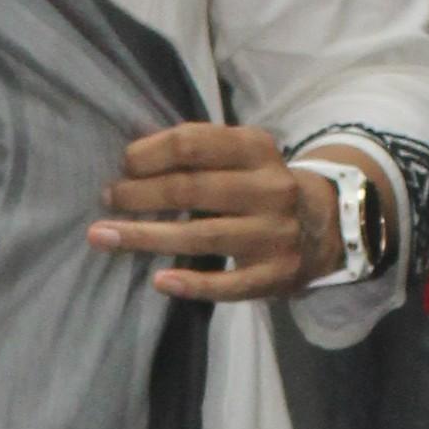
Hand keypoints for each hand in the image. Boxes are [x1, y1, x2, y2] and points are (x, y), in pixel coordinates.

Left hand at [90, 121, 355, 303]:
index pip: (193, 143)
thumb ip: (200, 151)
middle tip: (108, 199)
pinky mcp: (274, 275)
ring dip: (145, 236)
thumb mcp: (244, 154)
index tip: (124, 164)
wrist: (325, 225)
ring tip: (103, 236)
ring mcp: (273, 235)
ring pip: (200, 236)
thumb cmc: (261, 185)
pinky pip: (227, 284)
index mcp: (257, 149)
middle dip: (139, 194)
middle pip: (191, 189)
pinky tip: (159, 281)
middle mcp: (269, 189)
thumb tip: (131, 159)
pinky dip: (191, 285)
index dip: (150, 153)